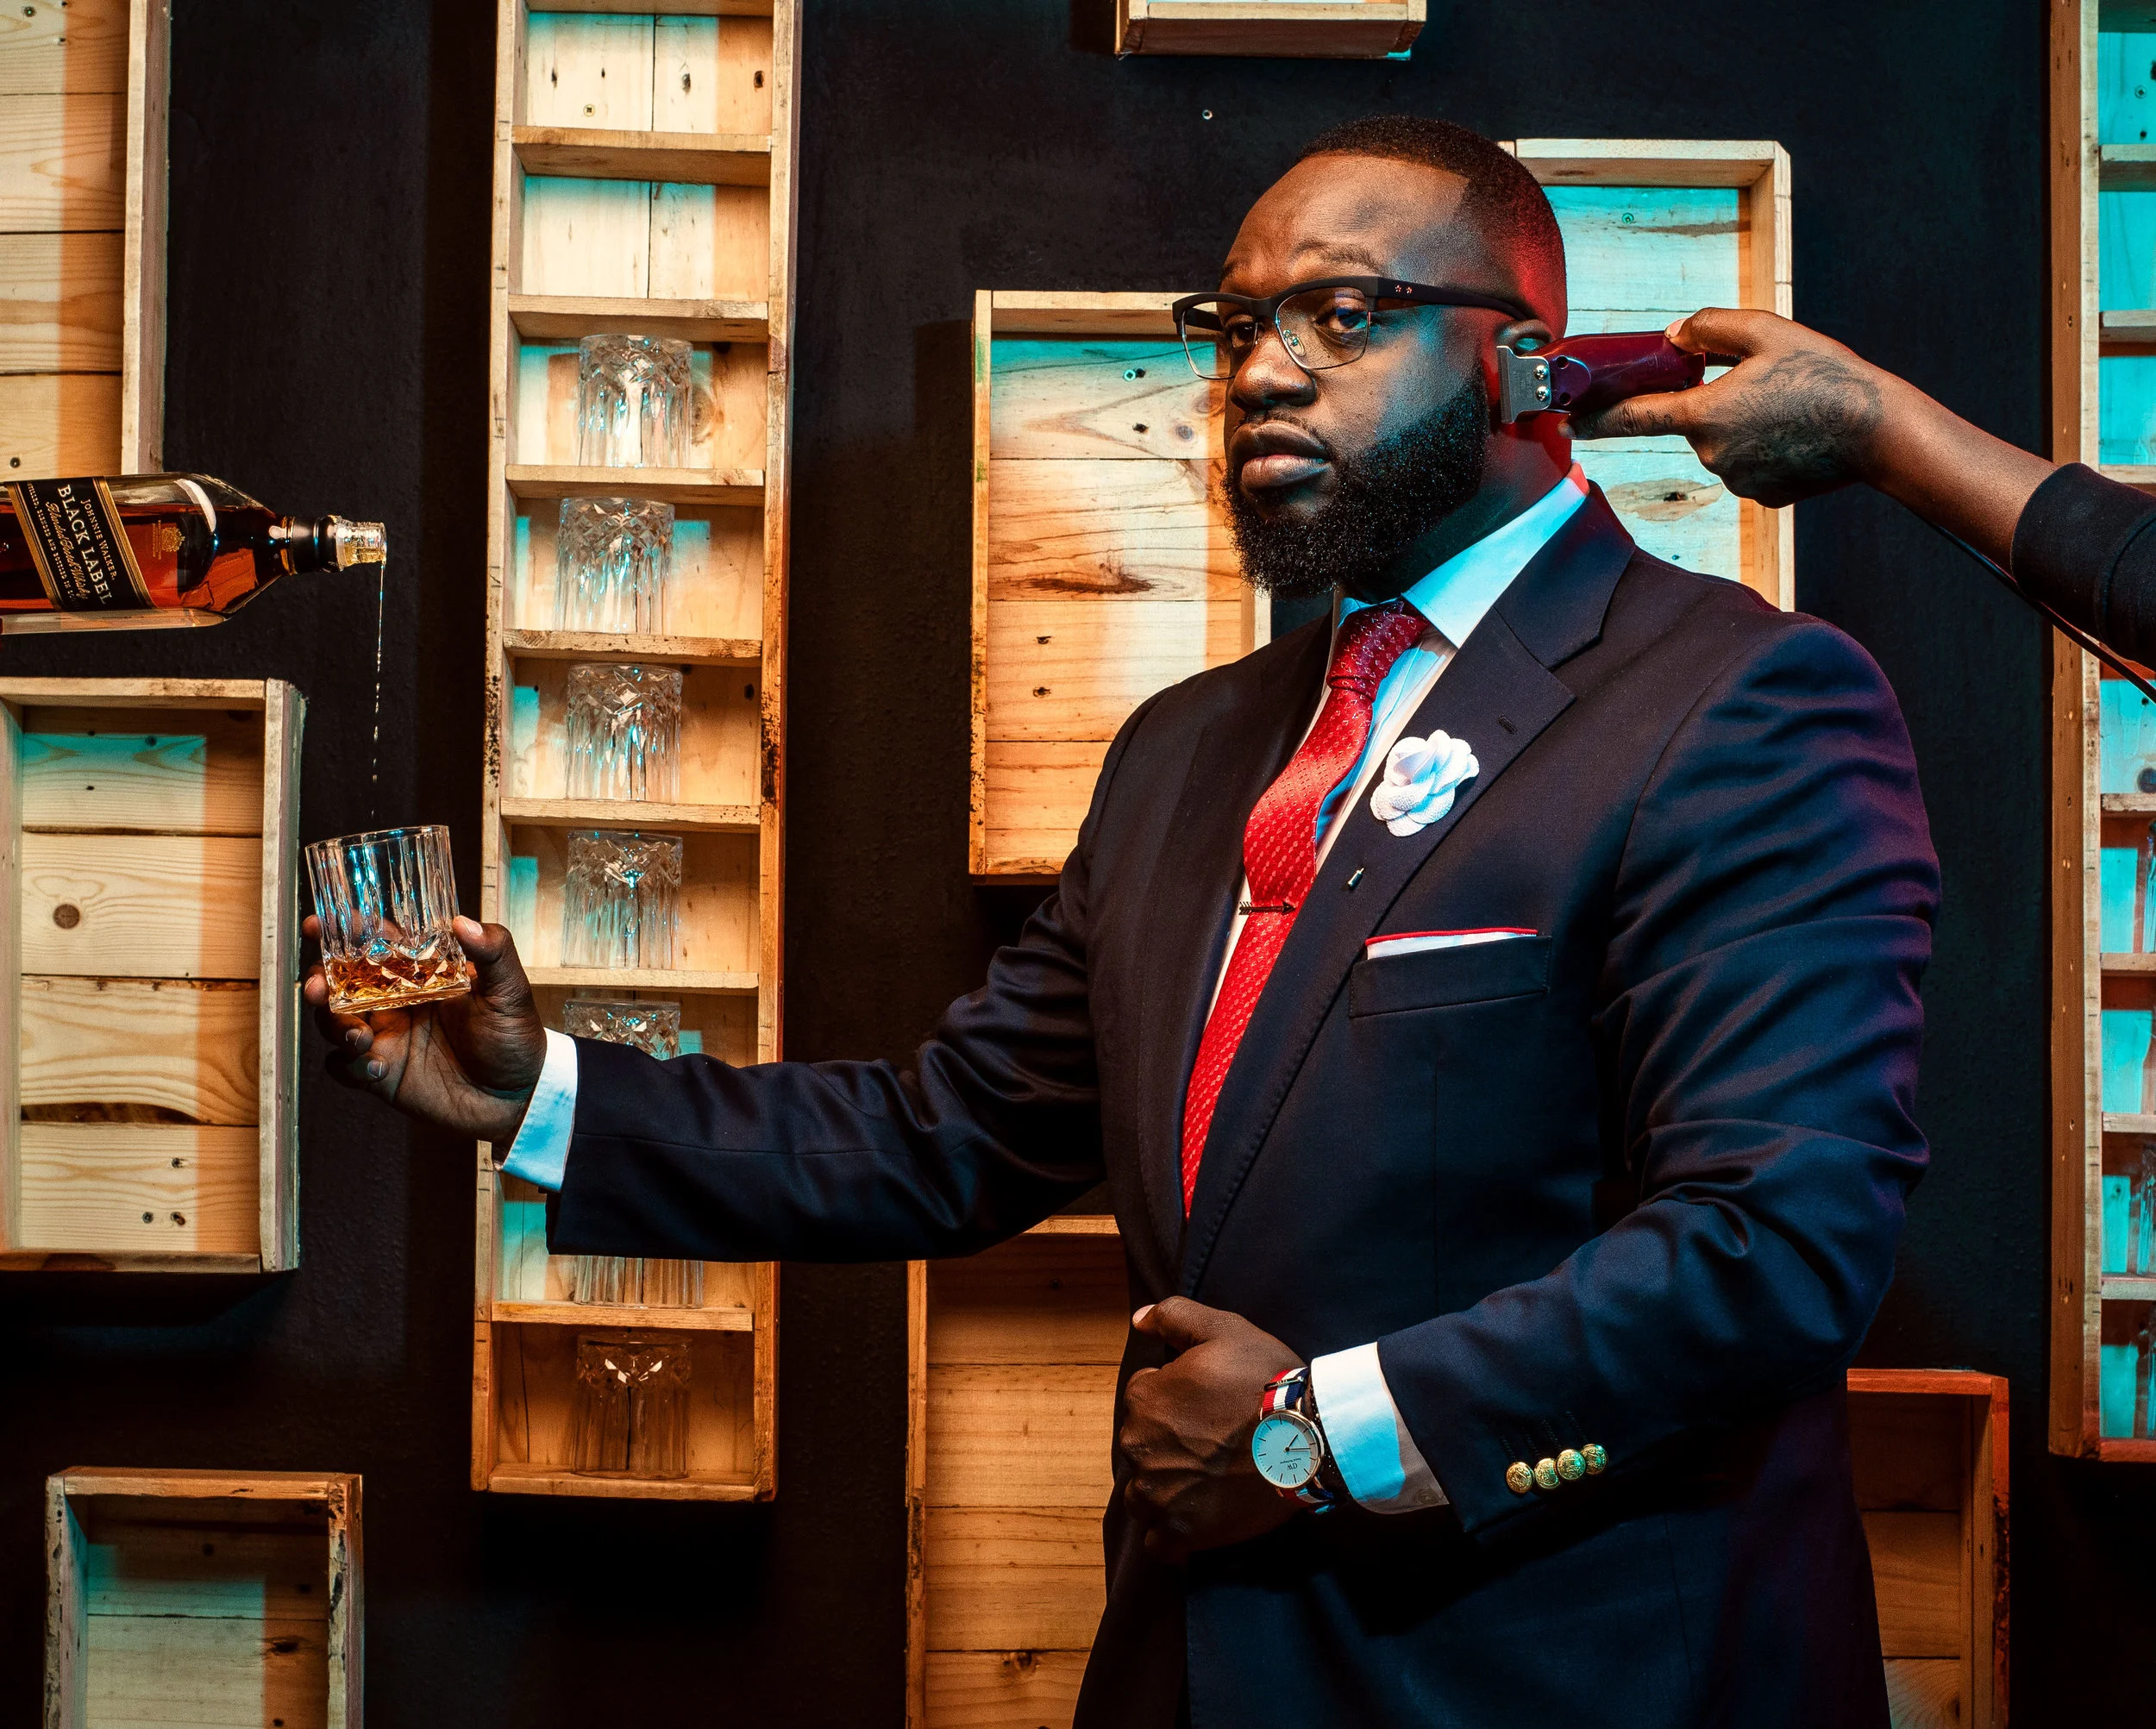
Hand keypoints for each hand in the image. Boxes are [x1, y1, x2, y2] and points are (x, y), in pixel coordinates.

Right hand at [303, 914, 547, 1142]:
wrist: (518, 1097)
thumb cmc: (515, 1038)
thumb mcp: (510, 992)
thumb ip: (493, 954)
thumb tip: (463, 922)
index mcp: (419, 975)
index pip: (374, 945)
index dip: (344, 932)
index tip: (318, 922)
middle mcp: (394, 1002)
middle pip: (339, 984)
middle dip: (319, 980)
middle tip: (317, 985)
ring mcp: (385, 1038)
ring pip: (334, 1023)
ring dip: (333, 1025)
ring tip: (359, 1035)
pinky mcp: (382, 1074)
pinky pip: (345, 1068)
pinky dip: (349, 1067)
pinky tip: (377, 1068)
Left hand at [1118, 1297, 1304, 1562]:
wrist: (1306, 1438)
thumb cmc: (1265, 1380)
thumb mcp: (1224, 1329)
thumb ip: (1175, 1316)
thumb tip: (1139, 1320)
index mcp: (1144, 1398)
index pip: (1143, 1395)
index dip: (1174, 1395)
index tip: (1206, 1402)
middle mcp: (1139, 1447)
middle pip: (1142, 1444)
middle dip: (1168, 1441)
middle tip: (1212, 1440)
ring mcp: (1157, 1494)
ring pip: (1143, 1492)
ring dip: (1164, 1487)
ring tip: (1205, 1479)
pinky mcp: (1180, 1532)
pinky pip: (1158, 1542)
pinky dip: (1171, 1533)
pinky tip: (1197, 1518)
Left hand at [1570, 307, 1889, 506]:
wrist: (1877, 430)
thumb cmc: (1824, 375)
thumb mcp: (1766, 331)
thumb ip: (1710, 328)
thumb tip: (1674, 336)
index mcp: (1704, 414)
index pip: (1632, 419)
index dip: (1596, 419)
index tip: (1568, 423)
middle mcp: (1711, 454)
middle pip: (1691, 423)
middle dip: (1711, 401)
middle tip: (1761, 383)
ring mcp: (1736, 480)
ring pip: (1721, 444)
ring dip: (1741, 425)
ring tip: (1789, 407)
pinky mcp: (1761, 496)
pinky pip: (1748, 466)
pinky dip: (1764, 448)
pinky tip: (1797, 433)